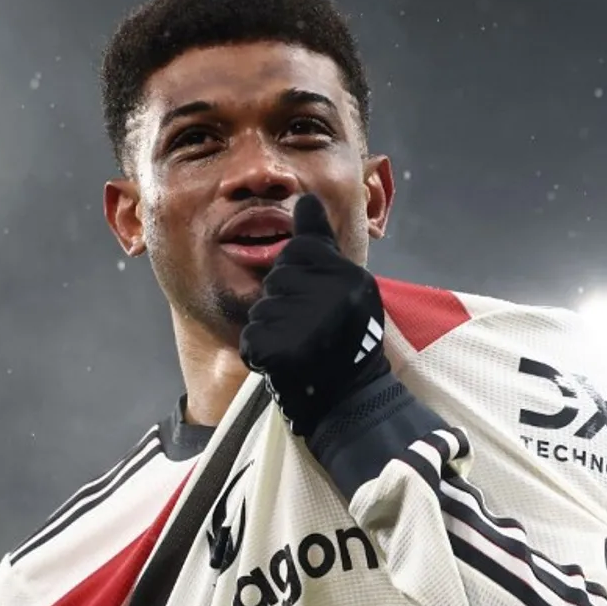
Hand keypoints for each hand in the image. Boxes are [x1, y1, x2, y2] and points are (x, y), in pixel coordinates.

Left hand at [239, 194, 389, 436]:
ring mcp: (312, 324)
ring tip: (301, 352)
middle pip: (277, 280)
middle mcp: (336, 296)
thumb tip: (305, 198)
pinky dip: (261, 356)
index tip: (319, 305)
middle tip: (311, 333)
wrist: (353, 407)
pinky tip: (285, 367)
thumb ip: (320, 246)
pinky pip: (252, 341)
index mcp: (352, 277)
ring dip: (272, 332)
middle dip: (283, 305)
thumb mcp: (348, 288)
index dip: (299, 280)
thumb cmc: (347, 346)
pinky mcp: (287, 352)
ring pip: (262, 311)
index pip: (299, 251)